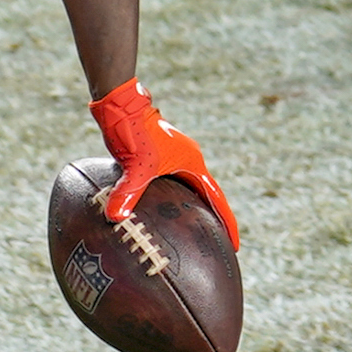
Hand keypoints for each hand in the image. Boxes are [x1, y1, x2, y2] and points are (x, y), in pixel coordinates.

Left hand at [89, 79, 239, 247]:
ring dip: (192, 208)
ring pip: (188, 188)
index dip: (226, 223)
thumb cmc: (134, 131)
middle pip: (206, 195)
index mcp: (192, 164)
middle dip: (212, 219)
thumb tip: (116, 217)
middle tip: (216, 244)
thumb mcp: (134, 166)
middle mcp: (188, 160)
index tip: (235, 246)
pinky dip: (172, 198)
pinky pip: (171, 182)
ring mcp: (174, 156)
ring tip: (192, 232)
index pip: (216, 199)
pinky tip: (160, 210)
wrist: (120, 104)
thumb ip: (128, 192)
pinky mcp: (158, 155)